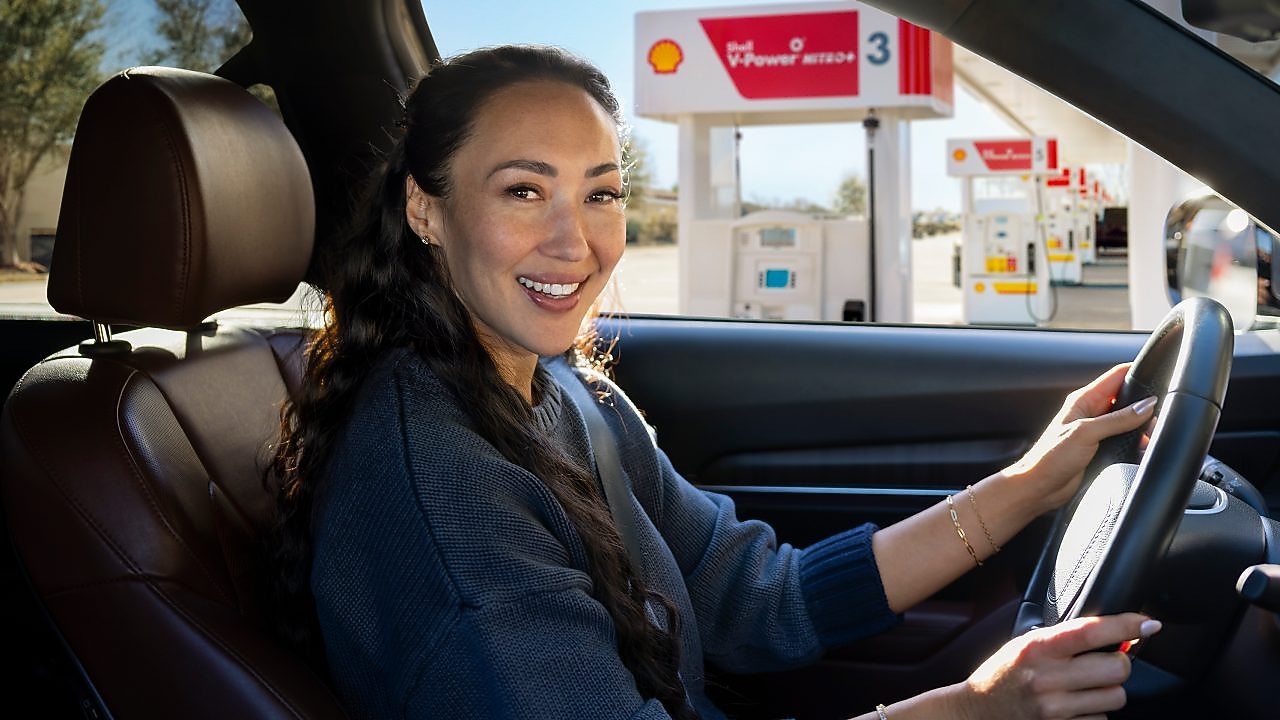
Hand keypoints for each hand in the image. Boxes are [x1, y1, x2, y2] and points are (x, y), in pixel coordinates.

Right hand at [951, 613, 1161, 719]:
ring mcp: (1055, 710)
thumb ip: (1063, 639)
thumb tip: (1113, 634)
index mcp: (1037, 648)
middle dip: (1118, 665)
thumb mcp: (1025, 645)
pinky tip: (1073, 707)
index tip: (1149, 624)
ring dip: (1108, 691)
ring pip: (1115, 697)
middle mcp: (1047, 679)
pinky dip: (1094, 713)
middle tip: (1104, 663)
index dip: (1127, 625)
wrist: (978, 712)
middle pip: (1116, 669)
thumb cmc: (1003, 675)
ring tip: (1083, 688)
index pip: (1092, 631)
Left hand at [1002, 364, 1154, 512]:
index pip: (1116, 376)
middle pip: (1127, 398)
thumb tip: (1146, 406)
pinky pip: (1125, 439)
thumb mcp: (1086, 433)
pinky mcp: (1101, 447)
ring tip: (1149, 436)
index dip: (1136, 373)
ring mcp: (1096, 430)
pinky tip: (1141, 448)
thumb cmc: (1050, 458)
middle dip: (1144, 406)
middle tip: (1155, 419)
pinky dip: (1136, 442)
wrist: (1040, 486)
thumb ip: (1117, 419)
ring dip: (1141, 427)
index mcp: (1084, 400)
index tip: (1157, 378)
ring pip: (1128, 420)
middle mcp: (1091, 412)